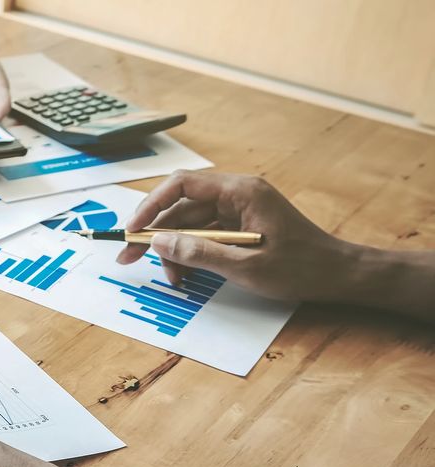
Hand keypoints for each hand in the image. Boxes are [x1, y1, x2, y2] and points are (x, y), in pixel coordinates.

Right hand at [117, 171, 357, 300]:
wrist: (339, 275)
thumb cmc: (301, 268)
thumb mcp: (245, 265)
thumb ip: (199, 252)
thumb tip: (158, 242)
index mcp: (240, 191)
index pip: (181, 185)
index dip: (150, 206)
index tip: (132, 230)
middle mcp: (236, 194)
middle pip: (180, 206)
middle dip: (155, 234)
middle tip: (128, 258)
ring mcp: (238, 209)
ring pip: (189, 224)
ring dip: (174, 250)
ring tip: (174, 280)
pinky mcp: (240, 226)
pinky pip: (204, 234)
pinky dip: (191, 254)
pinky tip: (187, 276)